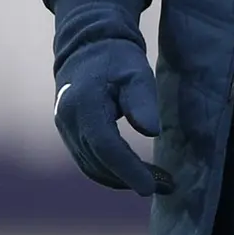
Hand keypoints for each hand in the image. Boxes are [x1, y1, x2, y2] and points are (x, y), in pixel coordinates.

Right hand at [52, 1, 173, 196]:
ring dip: (123, 179)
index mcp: (84, 103)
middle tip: (167, 185)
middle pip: (98, 162)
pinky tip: (137, 173)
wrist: (88, 46)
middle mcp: (68, 120)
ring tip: (159, 182)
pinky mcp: (70, 135)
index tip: (149, 188)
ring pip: (93, 167)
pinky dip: (113, 171)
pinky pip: (90, 161)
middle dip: (131, 178)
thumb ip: (142, 99)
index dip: (127, 169)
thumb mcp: (135, 71)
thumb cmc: (116, 57)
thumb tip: (151, 132)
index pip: (105, 145)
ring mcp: (65, 129)